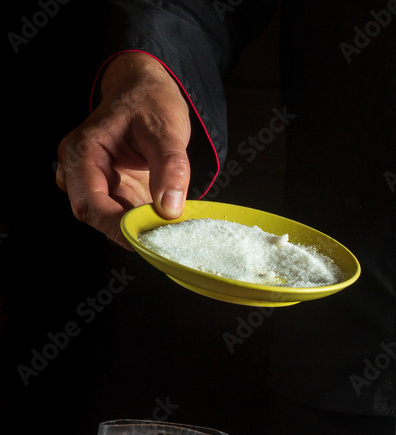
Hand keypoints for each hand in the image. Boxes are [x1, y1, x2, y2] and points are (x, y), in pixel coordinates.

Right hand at [56, 52, 191, 247]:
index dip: (117, 227)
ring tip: (170, 230)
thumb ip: (170, 168)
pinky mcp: (114, 187)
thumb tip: (170, 209)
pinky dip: (145, 220)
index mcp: (82, 152)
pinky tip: (167, 221)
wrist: (147, 90)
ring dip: (139, 227)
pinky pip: (125, 212)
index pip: (90, 204)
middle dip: (129, 231)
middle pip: (97, 216)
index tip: (148, 239)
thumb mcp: (167, 131)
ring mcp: (96, 180)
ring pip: (111, 218)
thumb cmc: (150, 102)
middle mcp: (81, 169)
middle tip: (165, 240)